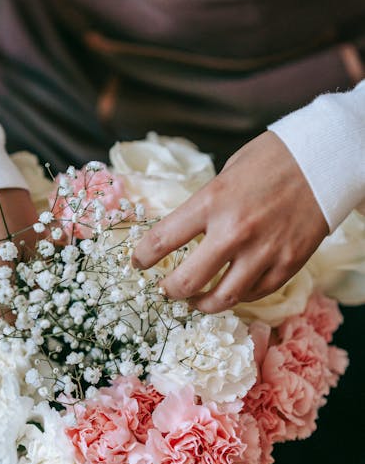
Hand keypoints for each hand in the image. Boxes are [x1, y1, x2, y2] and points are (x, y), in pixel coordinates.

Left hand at [132, 131, 328, 312]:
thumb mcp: (226, 173)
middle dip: (169, 291)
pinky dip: (239, 297)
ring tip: (195, 301)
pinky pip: (255, 294)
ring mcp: (264, 251)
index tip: (137, 263)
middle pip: (187, 281)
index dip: (142, 257)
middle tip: (165, 290)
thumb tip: (183, 234)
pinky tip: (231, 290)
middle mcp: (234, 231)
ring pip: (223, 299)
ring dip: (202, 304)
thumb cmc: (271, 159)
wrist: (325, 158)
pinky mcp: (288, 264)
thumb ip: (205, 206)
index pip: (161, 240)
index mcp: (212, 201)